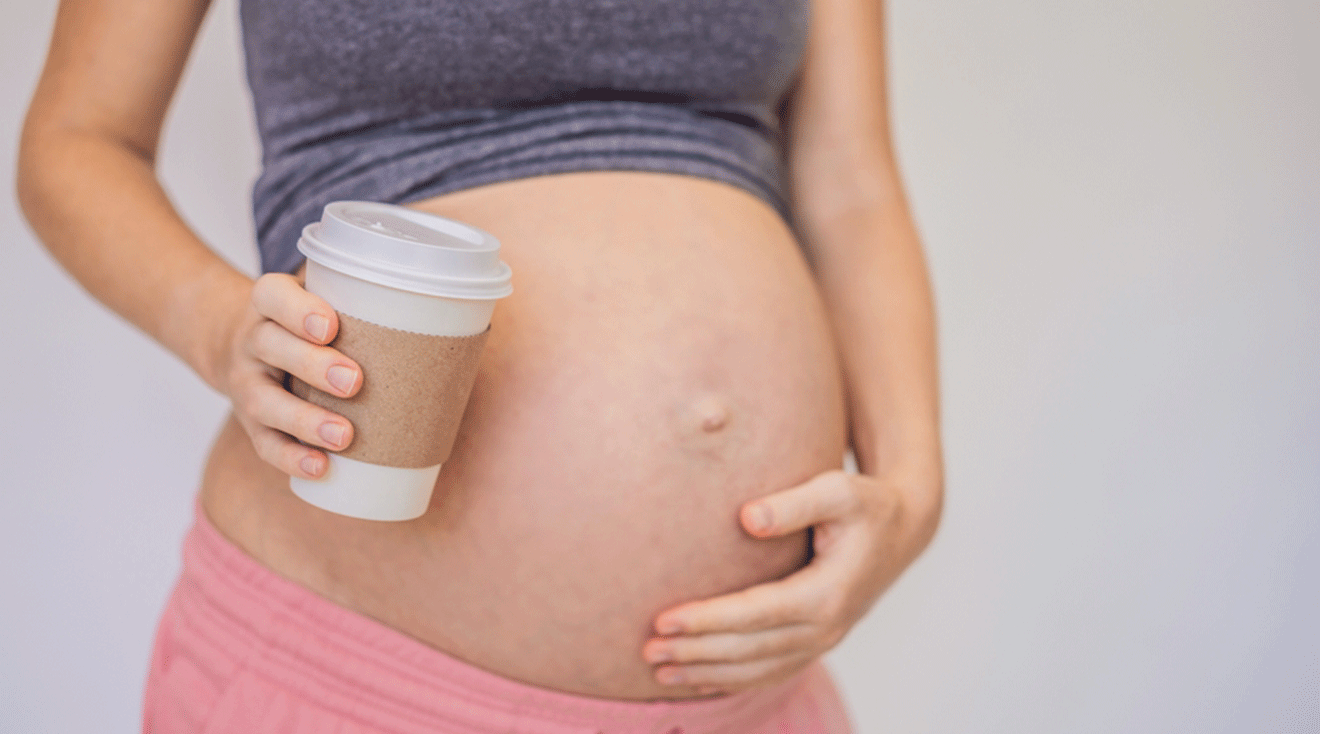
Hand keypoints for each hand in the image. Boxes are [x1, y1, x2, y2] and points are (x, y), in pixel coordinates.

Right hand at [215, 272, 361, 477]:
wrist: (245, 350)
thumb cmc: (308, 327)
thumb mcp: (324, 302)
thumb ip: (365, 309)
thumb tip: (447, 326)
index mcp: (271, 303)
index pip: (272, 295)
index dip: (298, 311)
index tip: (331, 327)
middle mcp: (253, 340)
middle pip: (271, 346)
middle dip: (312, 365)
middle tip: (354, 381)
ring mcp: (248, 384)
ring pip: (264, 401)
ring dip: (304, 420)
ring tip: (344, 435)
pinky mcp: (251, 424)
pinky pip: (265, 444)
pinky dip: (291, 458)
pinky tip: (320, 467)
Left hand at [644, 468, 940, 693]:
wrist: (902, 530)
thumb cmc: (865, 503)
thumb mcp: (839, 490)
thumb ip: (795, 502)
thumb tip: (748, 517)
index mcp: (827, 593)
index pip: (755, 614)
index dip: (708, 620)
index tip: (664, 618)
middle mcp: (825, 627)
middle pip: (749, 649)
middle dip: (695, 651)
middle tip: (647, 649)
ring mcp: (822, 641)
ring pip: (756, 669)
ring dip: (705, 672)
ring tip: (658, 668)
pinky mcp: (815, 643)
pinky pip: (769, 672)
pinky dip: (730, 679)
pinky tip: (694, 679)